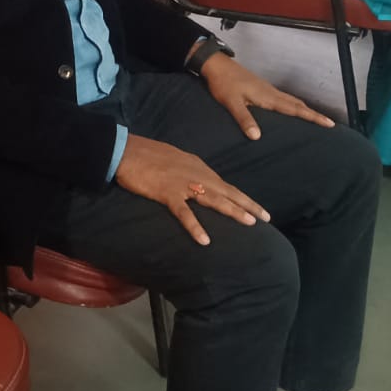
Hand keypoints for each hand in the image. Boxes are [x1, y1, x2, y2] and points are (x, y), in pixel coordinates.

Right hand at [114, 134, 269, 245]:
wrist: (123, 150)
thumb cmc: (144, 153)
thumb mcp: (172, 158)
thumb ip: (187, 170)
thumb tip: (197, 180)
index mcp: (196, 166)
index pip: (225, 185)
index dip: (242, 197)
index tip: (259, 209)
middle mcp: (195, 174)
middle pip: (226, 191)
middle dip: (248, 205)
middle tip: (267, 218)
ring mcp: (182, 184)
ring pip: (213, 199)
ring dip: (232, 211)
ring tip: (249, 222)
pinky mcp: (166, 193)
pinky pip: (184, 213)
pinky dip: (195, 226)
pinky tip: (205, 240)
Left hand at [199, 52, 334, 140]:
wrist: (215, 65)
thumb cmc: (223, 82)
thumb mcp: (232, 102)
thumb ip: (244, 119)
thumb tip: (257, 137)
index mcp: (268, 97)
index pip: (296, 109)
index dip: (313, 117)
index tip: (330, 123)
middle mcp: (271, 92)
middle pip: (298, 104)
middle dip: (313, 114)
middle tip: (328, 124)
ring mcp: (266, 89)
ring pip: (290, 100)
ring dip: (303, 109)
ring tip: (313, 119)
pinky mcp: (260, 88)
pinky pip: (282, 98)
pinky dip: (291, 105)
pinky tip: (288, 110)